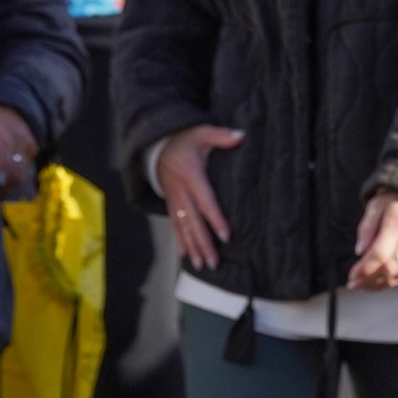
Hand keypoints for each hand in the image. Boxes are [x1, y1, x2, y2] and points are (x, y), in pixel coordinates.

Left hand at [0, 104, 37, 196]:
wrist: (5, 106)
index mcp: (0, 134)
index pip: (5, 160)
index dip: (1, 178)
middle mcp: (18, 139)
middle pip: (17, 173)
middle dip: (5, 188)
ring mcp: (28, 144)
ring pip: (22, 174)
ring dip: (10, 184)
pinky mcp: (33, 148)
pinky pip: (25, 168)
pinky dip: (15, 174)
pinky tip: (4, 173)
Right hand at [156, 125, 244, 270]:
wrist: (156, 143)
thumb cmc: (184, 137)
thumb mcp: (202, 131)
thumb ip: (221, 135)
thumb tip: (241, 136)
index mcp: (191, 175)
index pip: (206, 201)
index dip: (215, 219)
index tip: (226, 236)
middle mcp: (181, 191)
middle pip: (194, 221)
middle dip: (204, 243)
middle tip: (214, 263)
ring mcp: (174, 199)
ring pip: (183, 227)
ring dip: (192, 247)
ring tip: (202, 266)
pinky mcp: (171, 203)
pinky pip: (175, 225)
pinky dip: (180, 241)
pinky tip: (185, 256)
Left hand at [347, 191, 397, 289]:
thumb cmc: (393, 203)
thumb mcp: (375, 207)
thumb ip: (366, 229)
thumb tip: (360, 253)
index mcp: (397, 221)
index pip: (380, 253)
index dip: (365, 269)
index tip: (352, 276)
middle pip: (390, 267)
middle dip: (369, 280)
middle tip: (354, 284)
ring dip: (380, 284)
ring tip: (364, 286)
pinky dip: (393, 282)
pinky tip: (380, 283)